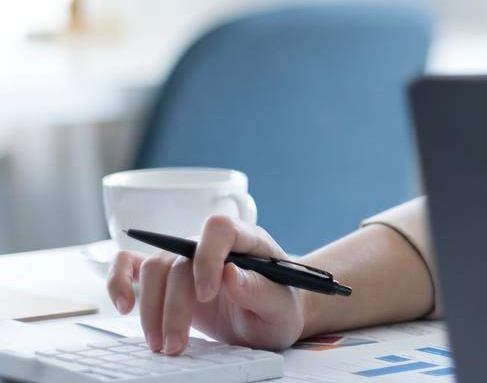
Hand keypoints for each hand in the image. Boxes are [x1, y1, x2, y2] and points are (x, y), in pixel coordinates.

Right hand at [105, 214, 306, 354]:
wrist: (268, 320)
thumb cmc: (278, 309)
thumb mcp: (279, 307)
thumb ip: (259, 290)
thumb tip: (229, 274)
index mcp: (247, 241)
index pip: (219, 229)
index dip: (208, 257)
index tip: (207, 295)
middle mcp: (211, 245)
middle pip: (179, 259)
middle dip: (174, 306)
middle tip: (176, 345)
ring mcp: (185, 260)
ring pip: (153, 268)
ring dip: (150, 309)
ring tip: (162, 345)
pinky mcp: (166, 280)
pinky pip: (131, 265)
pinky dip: (119, 281)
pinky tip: (123, 306)